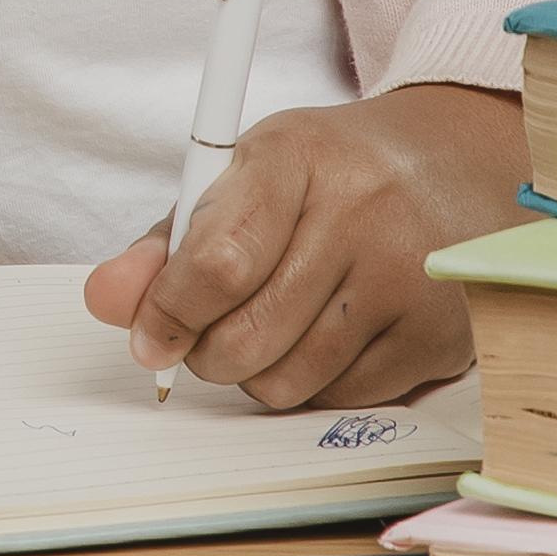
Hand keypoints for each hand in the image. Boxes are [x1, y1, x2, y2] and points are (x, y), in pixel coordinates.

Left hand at [84, 80, 529, 410]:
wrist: (450, 166)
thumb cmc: (325, 174)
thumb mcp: (240, 177)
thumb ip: (166, 242)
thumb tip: (105, 301)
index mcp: (295, 157)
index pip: (217, 262)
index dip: (167, 313)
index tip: (147, 335)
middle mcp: (362, 214)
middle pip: (248, 336)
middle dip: (205, 352)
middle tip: (207, 332)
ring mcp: (410, 278)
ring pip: (290, 381)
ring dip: (257, 372)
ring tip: (270, 325)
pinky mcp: (441, 335)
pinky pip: (342, 398)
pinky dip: (314, 383)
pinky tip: (323, 336)